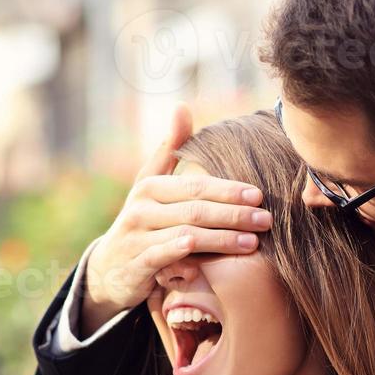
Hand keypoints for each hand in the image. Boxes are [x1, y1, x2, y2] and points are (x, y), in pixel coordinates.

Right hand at [80, 103, 270, 335]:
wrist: (109, 268)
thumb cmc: (142, 221)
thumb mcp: (150, 183)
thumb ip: (169, 149)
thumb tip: (182, 106)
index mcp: (149, 187)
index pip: (195, 186)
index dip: (227, 190)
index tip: (258, 195)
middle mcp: (141, 209)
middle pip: (195, 210)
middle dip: (233, 214)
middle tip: (266, 219)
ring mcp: (137, 237)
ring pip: (186, 235)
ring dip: (222, 239)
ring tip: (252, 242)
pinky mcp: (136, 265)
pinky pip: (165, 260)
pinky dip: (187, 259)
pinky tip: (209, 263)